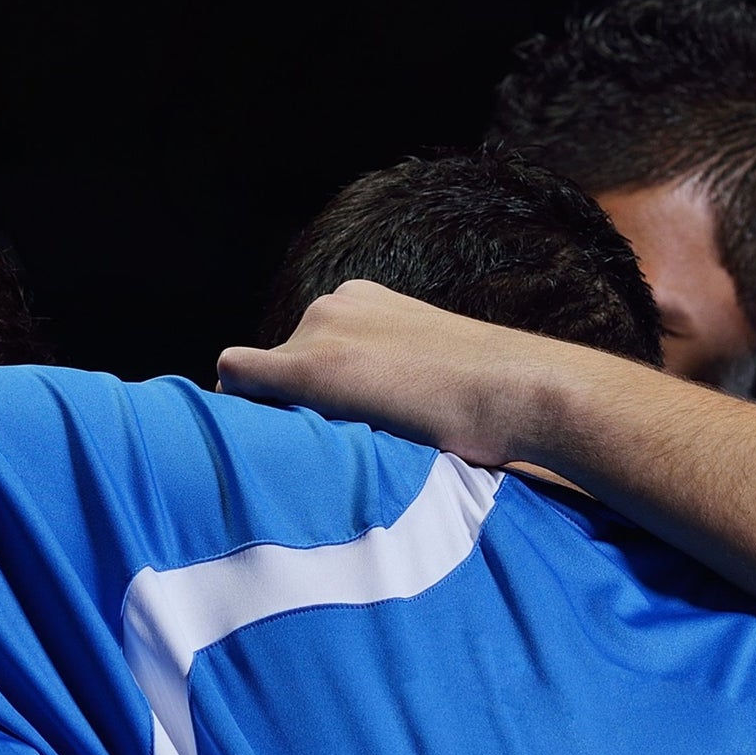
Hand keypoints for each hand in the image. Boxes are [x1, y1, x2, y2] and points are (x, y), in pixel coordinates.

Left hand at [217, 281, 606, 465]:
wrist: (517, 389)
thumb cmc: (492, 398)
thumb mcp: (432, 370)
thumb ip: (390, 377)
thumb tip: (381, 412)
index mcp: (364, 301)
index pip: (308, 346)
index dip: (306, 393)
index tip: (331, 430)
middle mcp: (334, 305)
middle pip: (280, 365)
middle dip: (291, 406)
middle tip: (328, 452)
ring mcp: (320, 329)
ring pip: (262, 380)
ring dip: (280, 415)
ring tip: (322, 453)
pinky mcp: (310, 366)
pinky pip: (239, 375)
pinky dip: (240, 407)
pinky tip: (261, 441)